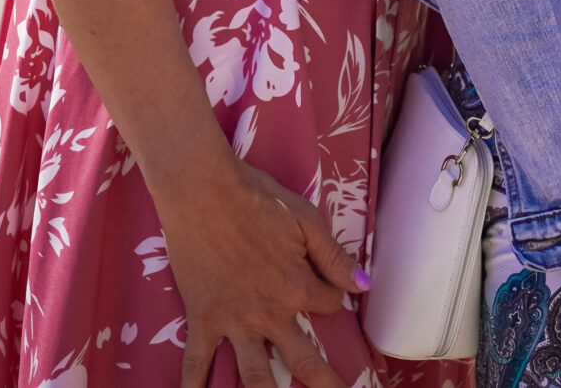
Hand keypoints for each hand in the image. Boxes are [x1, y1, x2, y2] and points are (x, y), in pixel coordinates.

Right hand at [159, 155, 362, 387]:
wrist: (203, 192)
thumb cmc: (257, 199)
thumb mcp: (306, 220)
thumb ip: (334, 257)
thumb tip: (364, 285)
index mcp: (298, 287)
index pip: (328, 306)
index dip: (333, 300)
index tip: (328, 292)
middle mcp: (269, 314)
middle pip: (303, 360)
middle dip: (324, 383)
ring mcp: (233, 321)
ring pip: (255, 374)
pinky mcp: (201, 319)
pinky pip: (197, 361)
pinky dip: (195, 386)